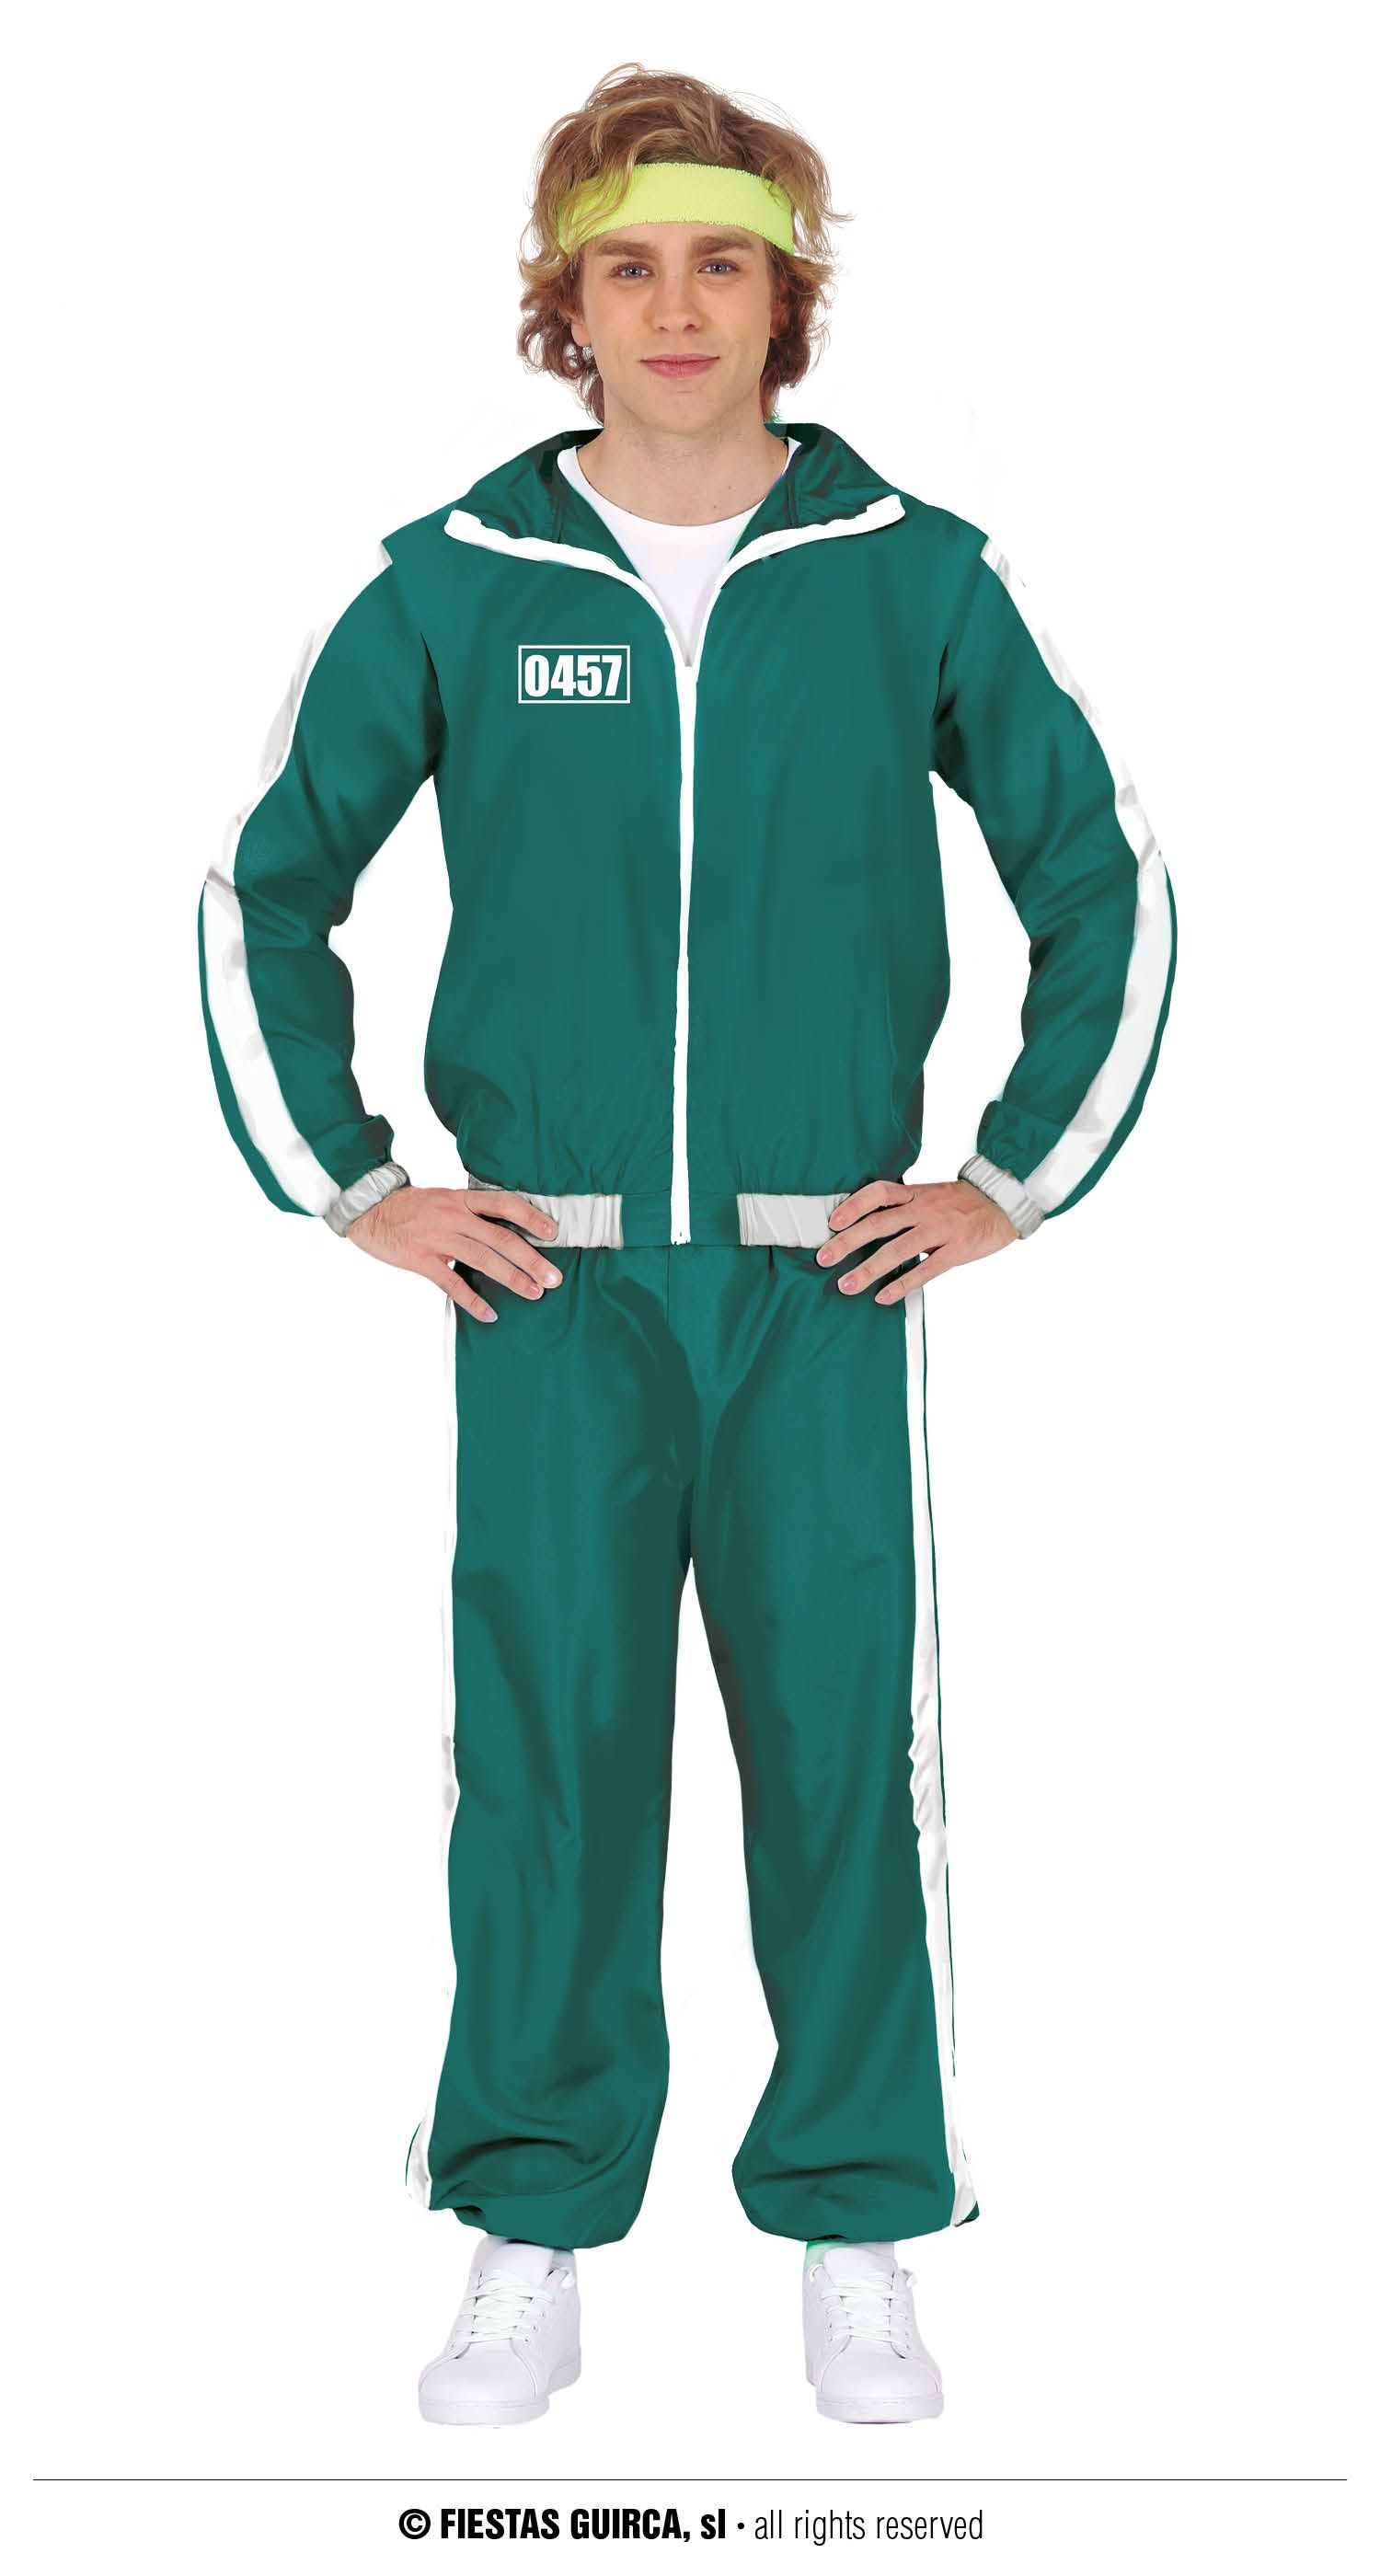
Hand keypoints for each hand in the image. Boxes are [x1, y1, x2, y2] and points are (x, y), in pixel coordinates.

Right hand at [346, 1186, 564, 1322]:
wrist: (370, 1209)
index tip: (553, 1233)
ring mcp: (438, 1238)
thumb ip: (472, 1212)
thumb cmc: (411, 1207)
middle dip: (531, 1259)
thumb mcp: (444, 1199)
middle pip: (501, 1238)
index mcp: (462, 1199)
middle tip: (553, 1278)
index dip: (531, 1217)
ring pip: (482, 1260)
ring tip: (533, 1293)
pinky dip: (472, 1300)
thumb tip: (506, 1229)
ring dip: (511, 1278)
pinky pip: (451, 1283)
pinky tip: (489, 1313)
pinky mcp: (421, 1259)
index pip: (504, 1204)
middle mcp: (454, 1216)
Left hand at [816, 1177, 1017, 1302]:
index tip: (832, 1222)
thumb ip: (905, 1206)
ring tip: (847, 1285)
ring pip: (897, 1250)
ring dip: (868, 1269)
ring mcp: (940, 1229)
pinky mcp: (956, 1250)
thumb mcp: (932, 1194)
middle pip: (879, 1223)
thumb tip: (870, 1221)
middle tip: (824, 1258)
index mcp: (917, 1194)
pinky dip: (902, 1285)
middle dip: (847, 1242)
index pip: (879, 1193)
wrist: (1004, 1203)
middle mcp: (924, 1209)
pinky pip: (925, 1270)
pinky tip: (884, 1297)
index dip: (853, 1205)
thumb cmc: (964, 1203)